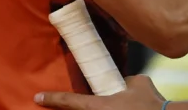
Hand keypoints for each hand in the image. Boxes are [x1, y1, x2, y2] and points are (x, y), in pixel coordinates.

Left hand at [35, 74, 163, 109]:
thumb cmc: (150, 101)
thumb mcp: (137, 82)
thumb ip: (123, 81)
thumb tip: (120, 83)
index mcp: (98, 106)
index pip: (69, 100)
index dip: (51, 98)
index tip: (37, 97)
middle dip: (64, 108)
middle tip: (49, 102)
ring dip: (90, 107)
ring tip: (108, 100)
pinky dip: (106, 108)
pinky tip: (119, 105)